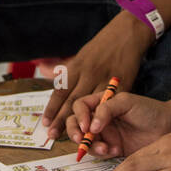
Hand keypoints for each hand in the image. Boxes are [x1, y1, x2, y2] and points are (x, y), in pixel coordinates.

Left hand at [43, 13, 151, 135]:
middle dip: (61, 120)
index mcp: (78, 66)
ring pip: (91, 105)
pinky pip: (111, 103)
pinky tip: (100, 128)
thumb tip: (42, 70)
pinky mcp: (123, 84)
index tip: (45, 123)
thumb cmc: (103, 45)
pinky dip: (105, 117)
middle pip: (72, 101)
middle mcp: (89, 73)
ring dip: (82, 123)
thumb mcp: (81, 53)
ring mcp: (106, 79)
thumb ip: (65, 67)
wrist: (128, 32)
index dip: (52, 108)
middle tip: (52, 136)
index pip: (61, 90)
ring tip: (74, 138)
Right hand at [65, 90, 170, 157]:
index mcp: (101, 102)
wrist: (167, 128)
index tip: (86, 126)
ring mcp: (104, 134)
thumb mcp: (126, 102)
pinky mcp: (111, 148)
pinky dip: (102, 153)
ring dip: (90, 146)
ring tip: (105, 148)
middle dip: (75, 133)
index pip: (80, 106)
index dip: (79, 116)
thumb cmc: (149, 110)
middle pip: (75, 124)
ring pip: (85, 141)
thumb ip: (106, 109)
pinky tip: (115, 150)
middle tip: (82, 140)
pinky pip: (98, 153)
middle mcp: (99, 118)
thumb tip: (90, 126)